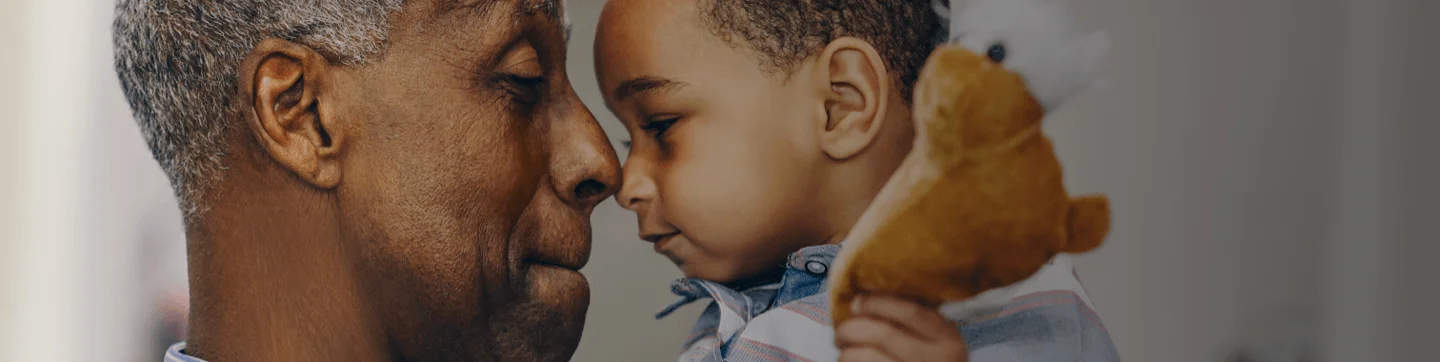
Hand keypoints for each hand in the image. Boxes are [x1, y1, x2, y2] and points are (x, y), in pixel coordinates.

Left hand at [835, 295, 968, 361]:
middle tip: (840, 331)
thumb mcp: (937, 342)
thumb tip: (864, 299)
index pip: (910, 312)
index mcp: (947, 340)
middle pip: (883, 334)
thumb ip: (914, 322)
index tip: (856, 302)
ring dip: (847, 352)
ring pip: (868, 356)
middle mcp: (935, 360)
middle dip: (852, 328)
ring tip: (843, 351)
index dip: (877, 303)